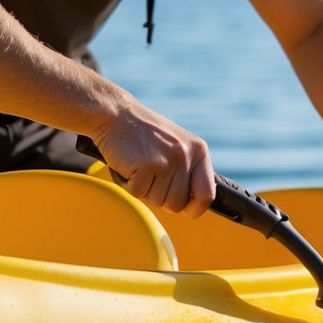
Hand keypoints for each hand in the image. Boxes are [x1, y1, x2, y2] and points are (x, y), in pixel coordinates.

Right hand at [91, 104, 214, 217]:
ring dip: (144, 190)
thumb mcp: (176, 145)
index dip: (196, 208)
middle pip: (177, 204)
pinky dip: (129, 185)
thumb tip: (194, 203)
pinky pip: (138, 193)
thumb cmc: (143, 133)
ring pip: (158, 201)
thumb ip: (187, 170)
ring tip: (139, 167)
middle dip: (161, 197)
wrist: (115, 113)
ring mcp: (166, 161)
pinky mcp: (146, 165)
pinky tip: (129, 166)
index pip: (207, 194)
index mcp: (198, 151)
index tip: (186, 208)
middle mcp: (185, 156)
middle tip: (150, 176)